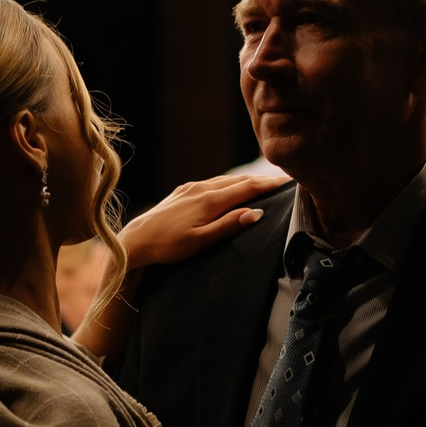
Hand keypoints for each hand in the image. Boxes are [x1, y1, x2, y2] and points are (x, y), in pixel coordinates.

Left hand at [117, 170, 282, 268]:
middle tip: (284, 179)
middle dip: (262, 179)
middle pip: (239, 181)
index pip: (247, 188)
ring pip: (225, 180)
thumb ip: (228, 226)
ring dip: (247, 180)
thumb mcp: (200, 241)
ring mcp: (191, 188)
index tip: (289, 181)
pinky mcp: (182, 191)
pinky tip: (233, 186)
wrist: (136, 240)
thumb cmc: (168, 247)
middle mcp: (201, 189)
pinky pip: (212, 182)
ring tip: (264, 181)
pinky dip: (229, 182)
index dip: (269, 184)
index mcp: (209, 201)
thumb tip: (256, 213)